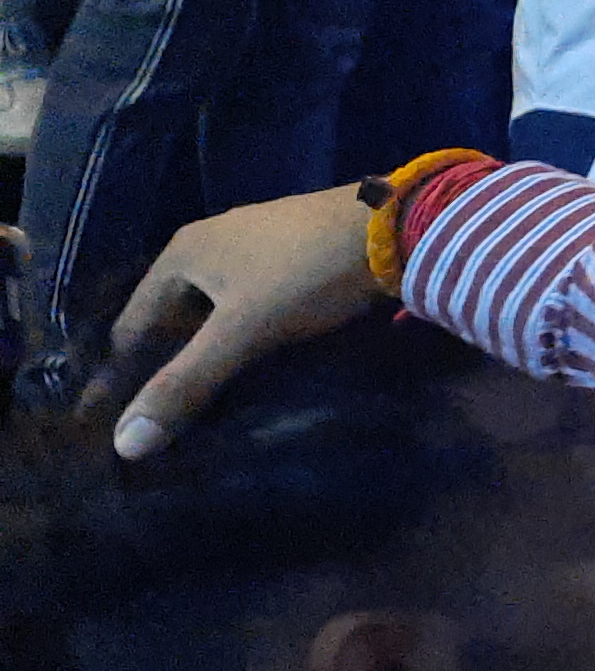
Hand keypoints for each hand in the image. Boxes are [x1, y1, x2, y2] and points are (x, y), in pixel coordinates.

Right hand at [90, 185, 396, 459]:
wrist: (399, 226)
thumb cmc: (307, 274)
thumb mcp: (242, 332)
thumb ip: (186, 384)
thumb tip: (124, 444)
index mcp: (182, 252)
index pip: (133, 324)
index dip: (124, 373)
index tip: (118, 418)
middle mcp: (213, 240)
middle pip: (173, 316)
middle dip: (169, 362)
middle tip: (164, 415)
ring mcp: (257, 243)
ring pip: (216, 309)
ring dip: (210, 349)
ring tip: (206, 399)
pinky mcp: (295, 253)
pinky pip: (252, 302)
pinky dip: (245, 334)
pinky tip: (255, 363)